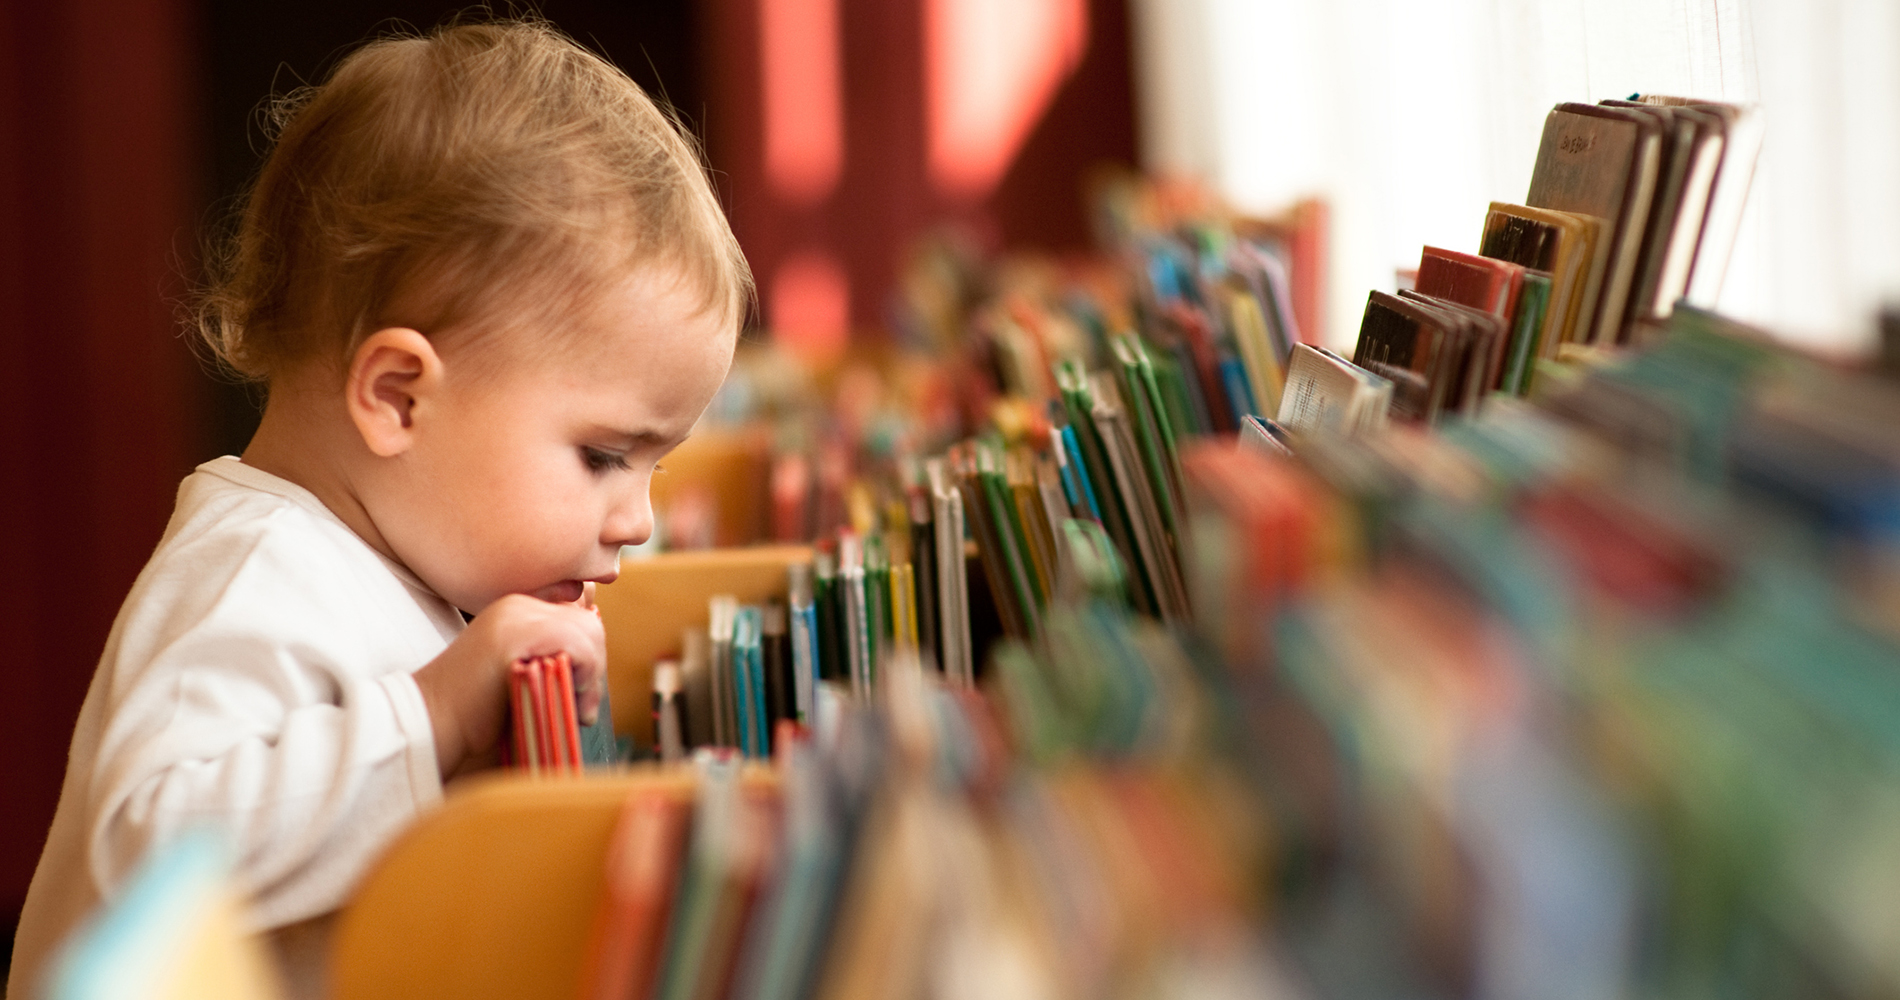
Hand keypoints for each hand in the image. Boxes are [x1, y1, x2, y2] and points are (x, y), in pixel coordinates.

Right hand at [412, 590, 606, 777]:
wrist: (431, 723)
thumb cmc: (476, 713)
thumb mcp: (523, 675)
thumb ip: (553, 659)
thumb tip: (596, 658)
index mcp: (517, 609)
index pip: (580, 614)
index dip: (590, 654)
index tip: (582, 690)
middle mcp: (517, 604)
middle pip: (588, 622)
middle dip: (595, 665)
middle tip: (583, 706)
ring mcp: (514, 616)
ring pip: (588, 631)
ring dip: (592, 675)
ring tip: (577, 707)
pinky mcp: (514, 635)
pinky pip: (577, 645)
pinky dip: (586, 676)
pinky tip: (572, 702)